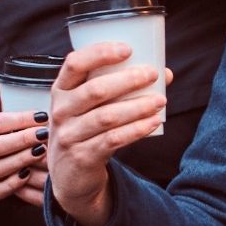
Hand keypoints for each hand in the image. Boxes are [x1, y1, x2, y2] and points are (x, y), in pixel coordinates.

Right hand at [0, 80, 47, 205]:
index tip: (43, 116)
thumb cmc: (12, 123)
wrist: (8, 149)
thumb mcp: (3, 103)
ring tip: (41, 152)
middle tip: (44, 134)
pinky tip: (28, 174)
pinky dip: (12, 184)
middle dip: (22, 140)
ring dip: (20, 160)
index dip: (19, 119)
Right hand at [47, 44, 169, 225]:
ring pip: (107, 116)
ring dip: (137, 106)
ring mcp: (69, 135)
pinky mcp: (82, 156)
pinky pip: (113, 140)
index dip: (100, 53)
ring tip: (161, 101)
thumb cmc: (85, 129)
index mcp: (61, 90)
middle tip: (153, 74)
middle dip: (127, 80)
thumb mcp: (91, 107)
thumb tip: (164, 73)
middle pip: (95, 90)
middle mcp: (61, 110)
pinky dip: (136, 130)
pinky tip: (153, 122)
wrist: (70, 176)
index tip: (128, 49)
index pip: (74, 64)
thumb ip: (120, 88)